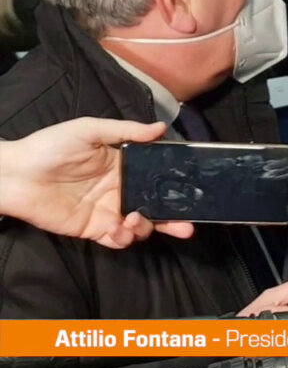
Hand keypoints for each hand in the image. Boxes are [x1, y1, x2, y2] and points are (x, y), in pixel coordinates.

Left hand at [0, 118, 193, 248]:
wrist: (15, 175)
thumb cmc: (49, 147)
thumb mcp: (89, 129)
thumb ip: (126, 130)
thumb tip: (160, 128)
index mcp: (123, 166)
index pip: (156, 178)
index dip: (174, 187)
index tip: (191, 192)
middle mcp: (119, 190)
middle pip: (155, 207)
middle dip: (174, 218)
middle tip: (188, 226)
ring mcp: (108, 210)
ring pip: (140, 226)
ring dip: (146, 228)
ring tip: (137, 221)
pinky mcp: (93, 228)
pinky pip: (117, 239)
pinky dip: (125, 238)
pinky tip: (121, 229)